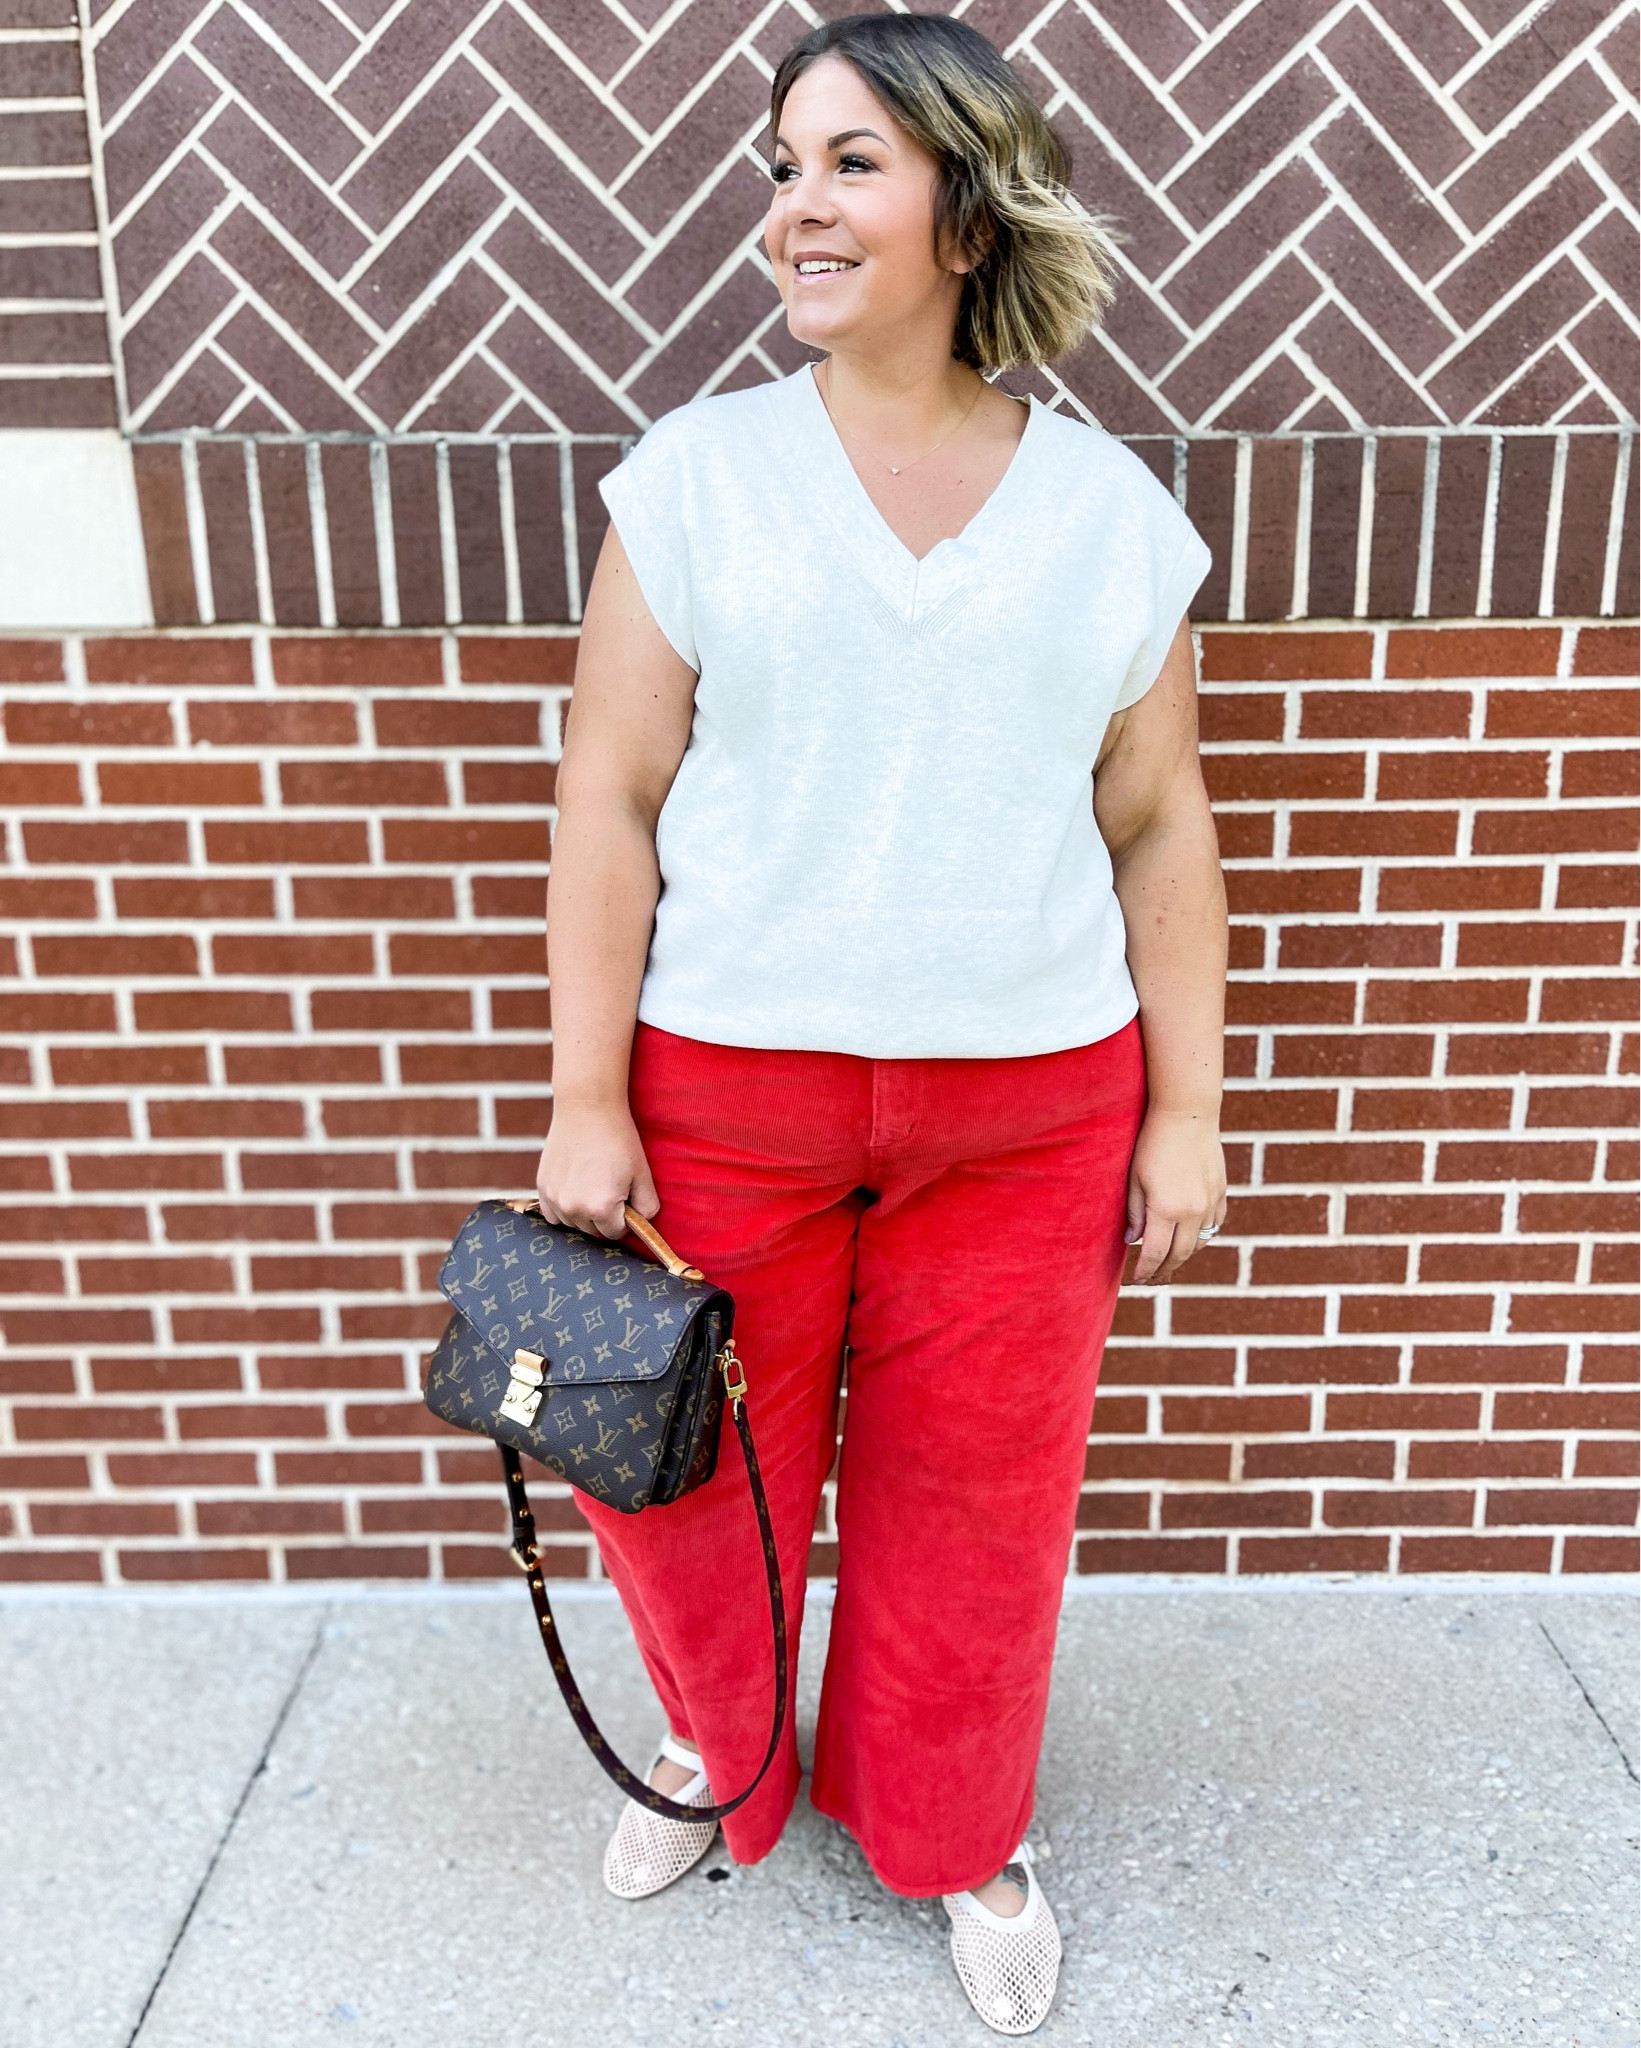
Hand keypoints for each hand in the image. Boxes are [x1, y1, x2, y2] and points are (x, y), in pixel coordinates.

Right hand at [535, 1098, 658, 1238]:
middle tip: (610, 1186)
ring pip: (573, 1223)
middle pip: (594, 1230)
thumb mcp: (643, 1174)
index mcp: (602, 1209)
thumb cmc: (618, 1139)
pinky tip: (574, 1189)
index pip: (616, 1233)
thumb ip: (647, 1207)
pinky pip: (552, 1215)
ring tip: (592, 1183)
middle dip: (605, 1216)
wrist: (587, 1108)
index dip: (626, 1218)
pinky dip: (563, 1208)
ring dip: (584, 1213)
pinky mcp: (542, 1187)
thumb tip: (642, 1224)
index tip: (626, 1198)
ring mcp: (555, 1199)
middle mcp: (574, 1209)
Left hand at [1124, 1108, 1225, 1283]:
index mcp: (1167, 1209)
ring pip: (1199, 1243)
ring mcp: (1211, 1203)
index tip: (1137, 1280)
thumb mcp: (1135, 1178)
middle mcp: (1193, 1211)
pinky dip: (1202, 1237)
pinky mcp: (1221, 1192)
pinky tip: (1191, 1238)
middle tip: (1152, 1279)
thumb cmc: (1152, 1143)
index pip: (1155, 1253)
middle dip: (1164, 1270)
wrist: (1187, 1115)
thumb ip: (1135, 1214)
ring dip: (1184, 1256)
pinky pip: (1214, 1225)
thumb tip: (1133, 1242)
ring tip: (1169, 1262)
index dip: (1145, 1270)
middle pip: (1179, 1254)